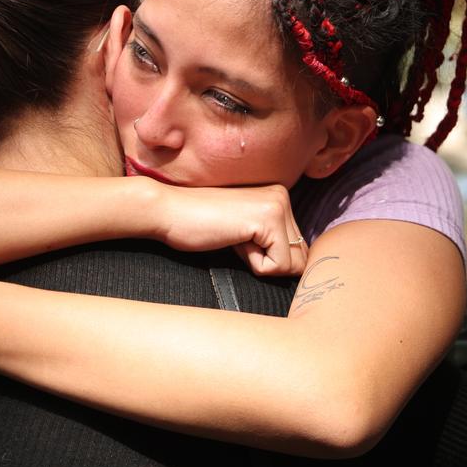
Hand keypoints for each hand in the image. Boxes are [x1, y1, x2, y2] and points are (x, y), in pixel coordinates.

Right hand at [152, 184, 306, 276]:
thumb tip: (299, 269)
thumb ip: (270, 241)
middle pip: (299, 258)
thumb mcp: (244, 231)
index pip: (297, 249)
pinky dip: (253, 264)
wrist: (167, 211)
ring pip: (292, 265)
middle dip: (267, 261)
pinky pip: (277, 266)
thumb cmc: (197, 225)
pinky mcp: (268, 219)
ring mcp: (278, 205)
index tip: (238, 238)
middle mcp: (283, 197)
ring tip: (234, 238)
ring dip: (261, 263)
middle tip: (236, 239)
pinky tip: (233, 240)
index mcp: (278, 197)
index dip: (267, 257)